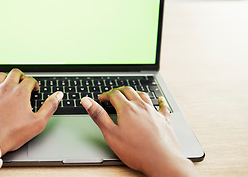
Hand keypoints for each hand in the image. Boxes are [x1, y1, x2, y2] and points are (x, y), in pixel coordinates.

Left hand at [0, 68, 62, 172]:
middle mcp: (7, 88)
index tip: (35, 90)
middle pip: (15, 73)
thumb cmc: (13, 133)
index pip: (30, 80)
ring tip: (9, 82)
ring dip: (6, 77)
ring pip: (0, 76)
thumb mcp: (38, 122)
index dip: (34, 84)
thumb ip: (50, 106)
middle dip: (21, 76)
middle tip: (23, 82)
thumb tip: (58, 95)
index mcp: (21, 92)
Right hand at [81, 87, 198, 176]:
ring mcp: (154, 112)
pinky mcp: (164, 120)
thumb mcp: (111, 134)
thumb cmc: (136, 151)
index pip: (114, 94)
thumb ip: (98, 115)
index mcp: (127, 109)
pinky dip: (159, 101)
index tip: (101, 98)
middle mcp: (141, 106)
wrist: (162, 160)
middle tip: (113, 94)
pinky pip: (162, 106)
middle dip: (118, 91)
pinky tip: (160, 99)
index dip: (106, 95)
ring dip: (135, 93)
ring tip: (130, 94)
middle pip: (128, 91)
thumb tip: (87, 101)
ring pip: (143, 96)